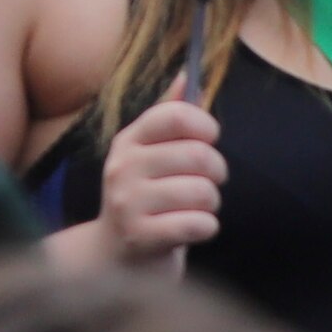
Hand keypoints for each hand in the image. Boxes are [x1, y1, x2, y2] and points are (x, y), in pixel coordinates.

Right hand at [95, 86, 224, 265]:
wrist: (114, 257)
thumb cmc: (145, 199)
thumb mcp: (150, 154)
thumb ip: (170, 116)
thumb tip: (188, 74)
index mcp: (128, 140)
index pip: (176, 115)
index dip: (205, 126)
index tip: (210, 139)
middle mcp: (122, 167)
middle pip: (198, 154)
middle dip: (217, 171)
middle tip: (211, 182)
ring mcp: (128, 202)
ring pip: (203, 192)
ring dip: (212, 203)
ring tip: (198, 208)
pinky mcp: (140, 236)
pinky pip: (198, 224)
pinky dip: (206, 228)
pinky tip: (193, 229)